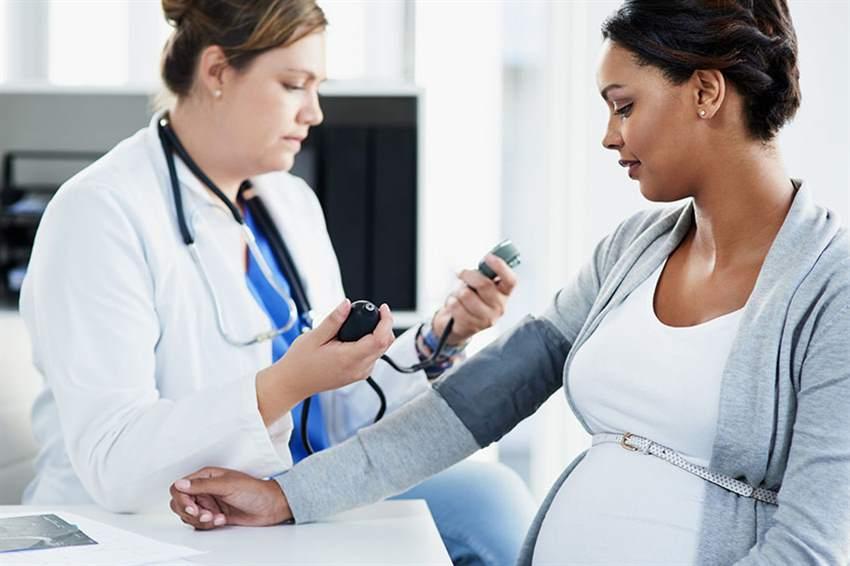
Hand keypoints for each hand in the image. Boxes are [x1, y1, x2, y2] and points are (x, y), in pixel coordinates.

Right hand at [169, 467, 289, 529]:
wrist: (270, 506)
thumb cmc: (254, 490)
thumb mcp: (227, 485)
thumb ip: (202, 485)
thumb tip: (180, 483)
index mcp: (206, 476)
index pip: (179, 488)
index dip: (182, 500)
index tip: (193, 508)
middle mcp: (205, 489)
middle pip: (180, 504)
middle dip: (191, 513)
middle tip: (207, 515)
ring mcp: (208, 502)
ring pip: (188, 516)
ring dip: (201, 520)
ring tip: (216, 517)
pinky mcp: (213, 515)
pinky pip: (199, 524)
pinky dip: (207, 525)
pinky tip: (221, 519)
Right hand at [257, 299, 394, 423]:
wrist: (293, 383)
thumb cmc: (300, 363)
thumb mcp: (314, 336)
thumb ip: (333, 320)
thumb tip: (347, 304)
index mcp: (349, 358)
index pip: (380, 339)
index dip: (386, 321)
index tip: (383, 309)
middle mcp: (358, 368)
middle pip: (385, 344)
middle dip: (385, 325)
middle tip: (375, 312)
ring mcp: (359, 374)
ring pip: (381, 351)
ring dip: (379, 335)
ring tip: (365, 323)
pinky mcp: (357, 375)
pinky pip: (372, 358)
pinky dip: (372, 345)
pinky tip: (359, 337)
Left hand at [432, 254, 517, 344]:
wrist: (457, 322)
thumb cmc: (470, 298)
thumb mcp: (478, 283)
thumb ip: (484, 273)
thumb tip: (484, 263)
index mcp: (504, 294)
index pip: (510, 280)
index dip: (500, 267)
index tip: (488, 257)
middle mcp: (499, 307)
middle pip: (484, 284)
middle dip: (469, 275)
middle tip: (461, 273)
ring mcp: (487, 318)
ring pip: (467, 295)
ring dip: (458, 291)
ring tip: (460, 295)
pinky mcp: (472, 326)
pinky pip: (456, 306)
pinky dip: (451, 302)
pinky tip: (456, 305)